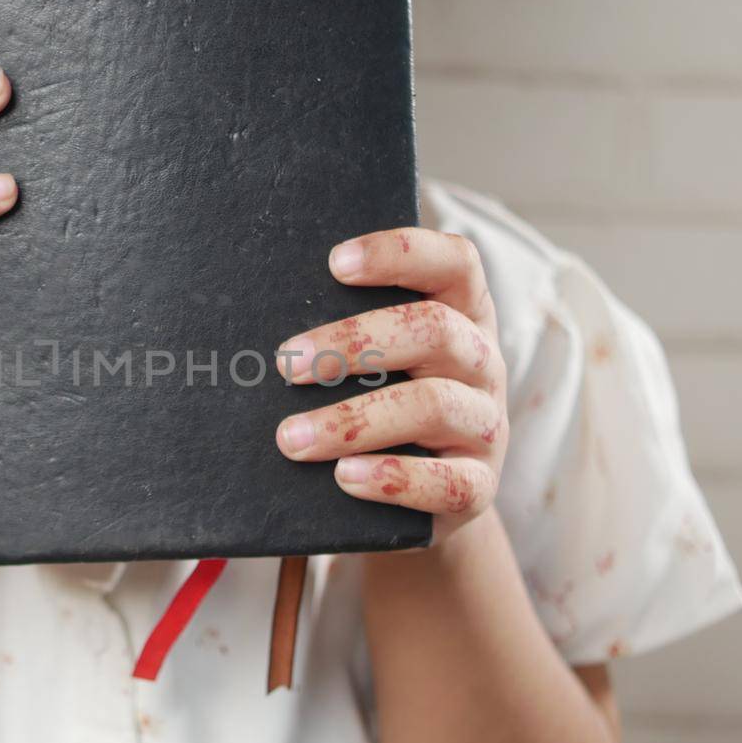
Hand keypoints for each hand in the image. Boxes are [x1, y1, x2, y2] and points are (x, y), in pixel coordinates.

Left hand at [273, 228, 507, 541]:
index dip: (401, 253)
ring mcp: (486, 425)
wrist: (429, 489)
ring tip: (291, 439)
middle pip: (434, 330)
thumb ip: (348, 335)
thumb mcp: (384, 359)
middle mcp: (484, 362)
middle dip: (353, 343)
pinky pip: (448, 482)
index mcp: (464, 313)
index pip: (454, 261)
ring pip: (432, 407)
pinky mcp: (480, 485)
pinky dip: (393, 479)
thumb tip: (255, 326)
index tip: (335, 263)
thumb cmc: (387, 402)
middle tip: (286, 364)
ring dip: (353, 421)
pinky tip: (344, 477)